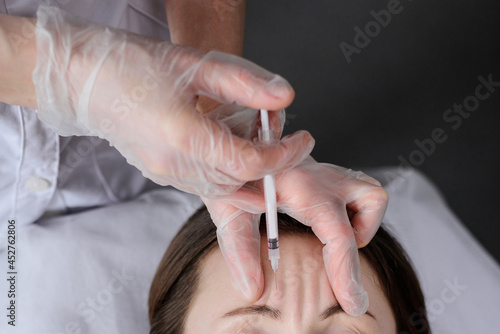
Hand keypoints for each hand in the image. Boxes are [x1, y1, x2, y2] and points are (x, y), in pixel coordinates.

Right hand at [32, 6, 313, 195]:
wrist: (83, 80)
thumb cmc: (133, 64)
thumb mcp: (196, 65)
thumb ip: (245, 83)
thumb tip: (285, 96)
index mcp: (183, 135)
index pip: (251, 163)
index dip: (284, 154)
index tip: (304, 139)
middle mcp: (174, 164)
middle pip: (242, 182)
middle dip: (274, 165)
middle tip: (285, 137)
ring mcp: (166, 174)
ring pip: (226, 189)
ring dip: (253, 171)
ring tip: (261, 139)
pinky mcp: (162, 174)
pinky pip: (207, 185)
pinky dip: (230, 173)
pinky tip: (234, 147)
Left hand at [203, 106, 387, 313]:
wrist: (236, 146)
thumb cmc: (232, 177)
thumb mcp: (229, 212)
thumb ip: (240, 251)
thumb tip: (253, 291)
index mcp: (301, 187)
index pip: (339, 234)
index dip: (347, 272)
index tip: (352, 301)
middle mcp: (324, 176)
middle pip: (372, 204)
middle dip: (359, 243)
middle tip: (336, 270)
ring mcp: (331, 172)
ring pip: (372, 195)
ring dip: (361, 223)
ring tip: (329, 238)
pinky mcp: (331, 174)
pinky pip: (361, 193)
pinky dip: (355, 213)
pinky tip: (325, 224)